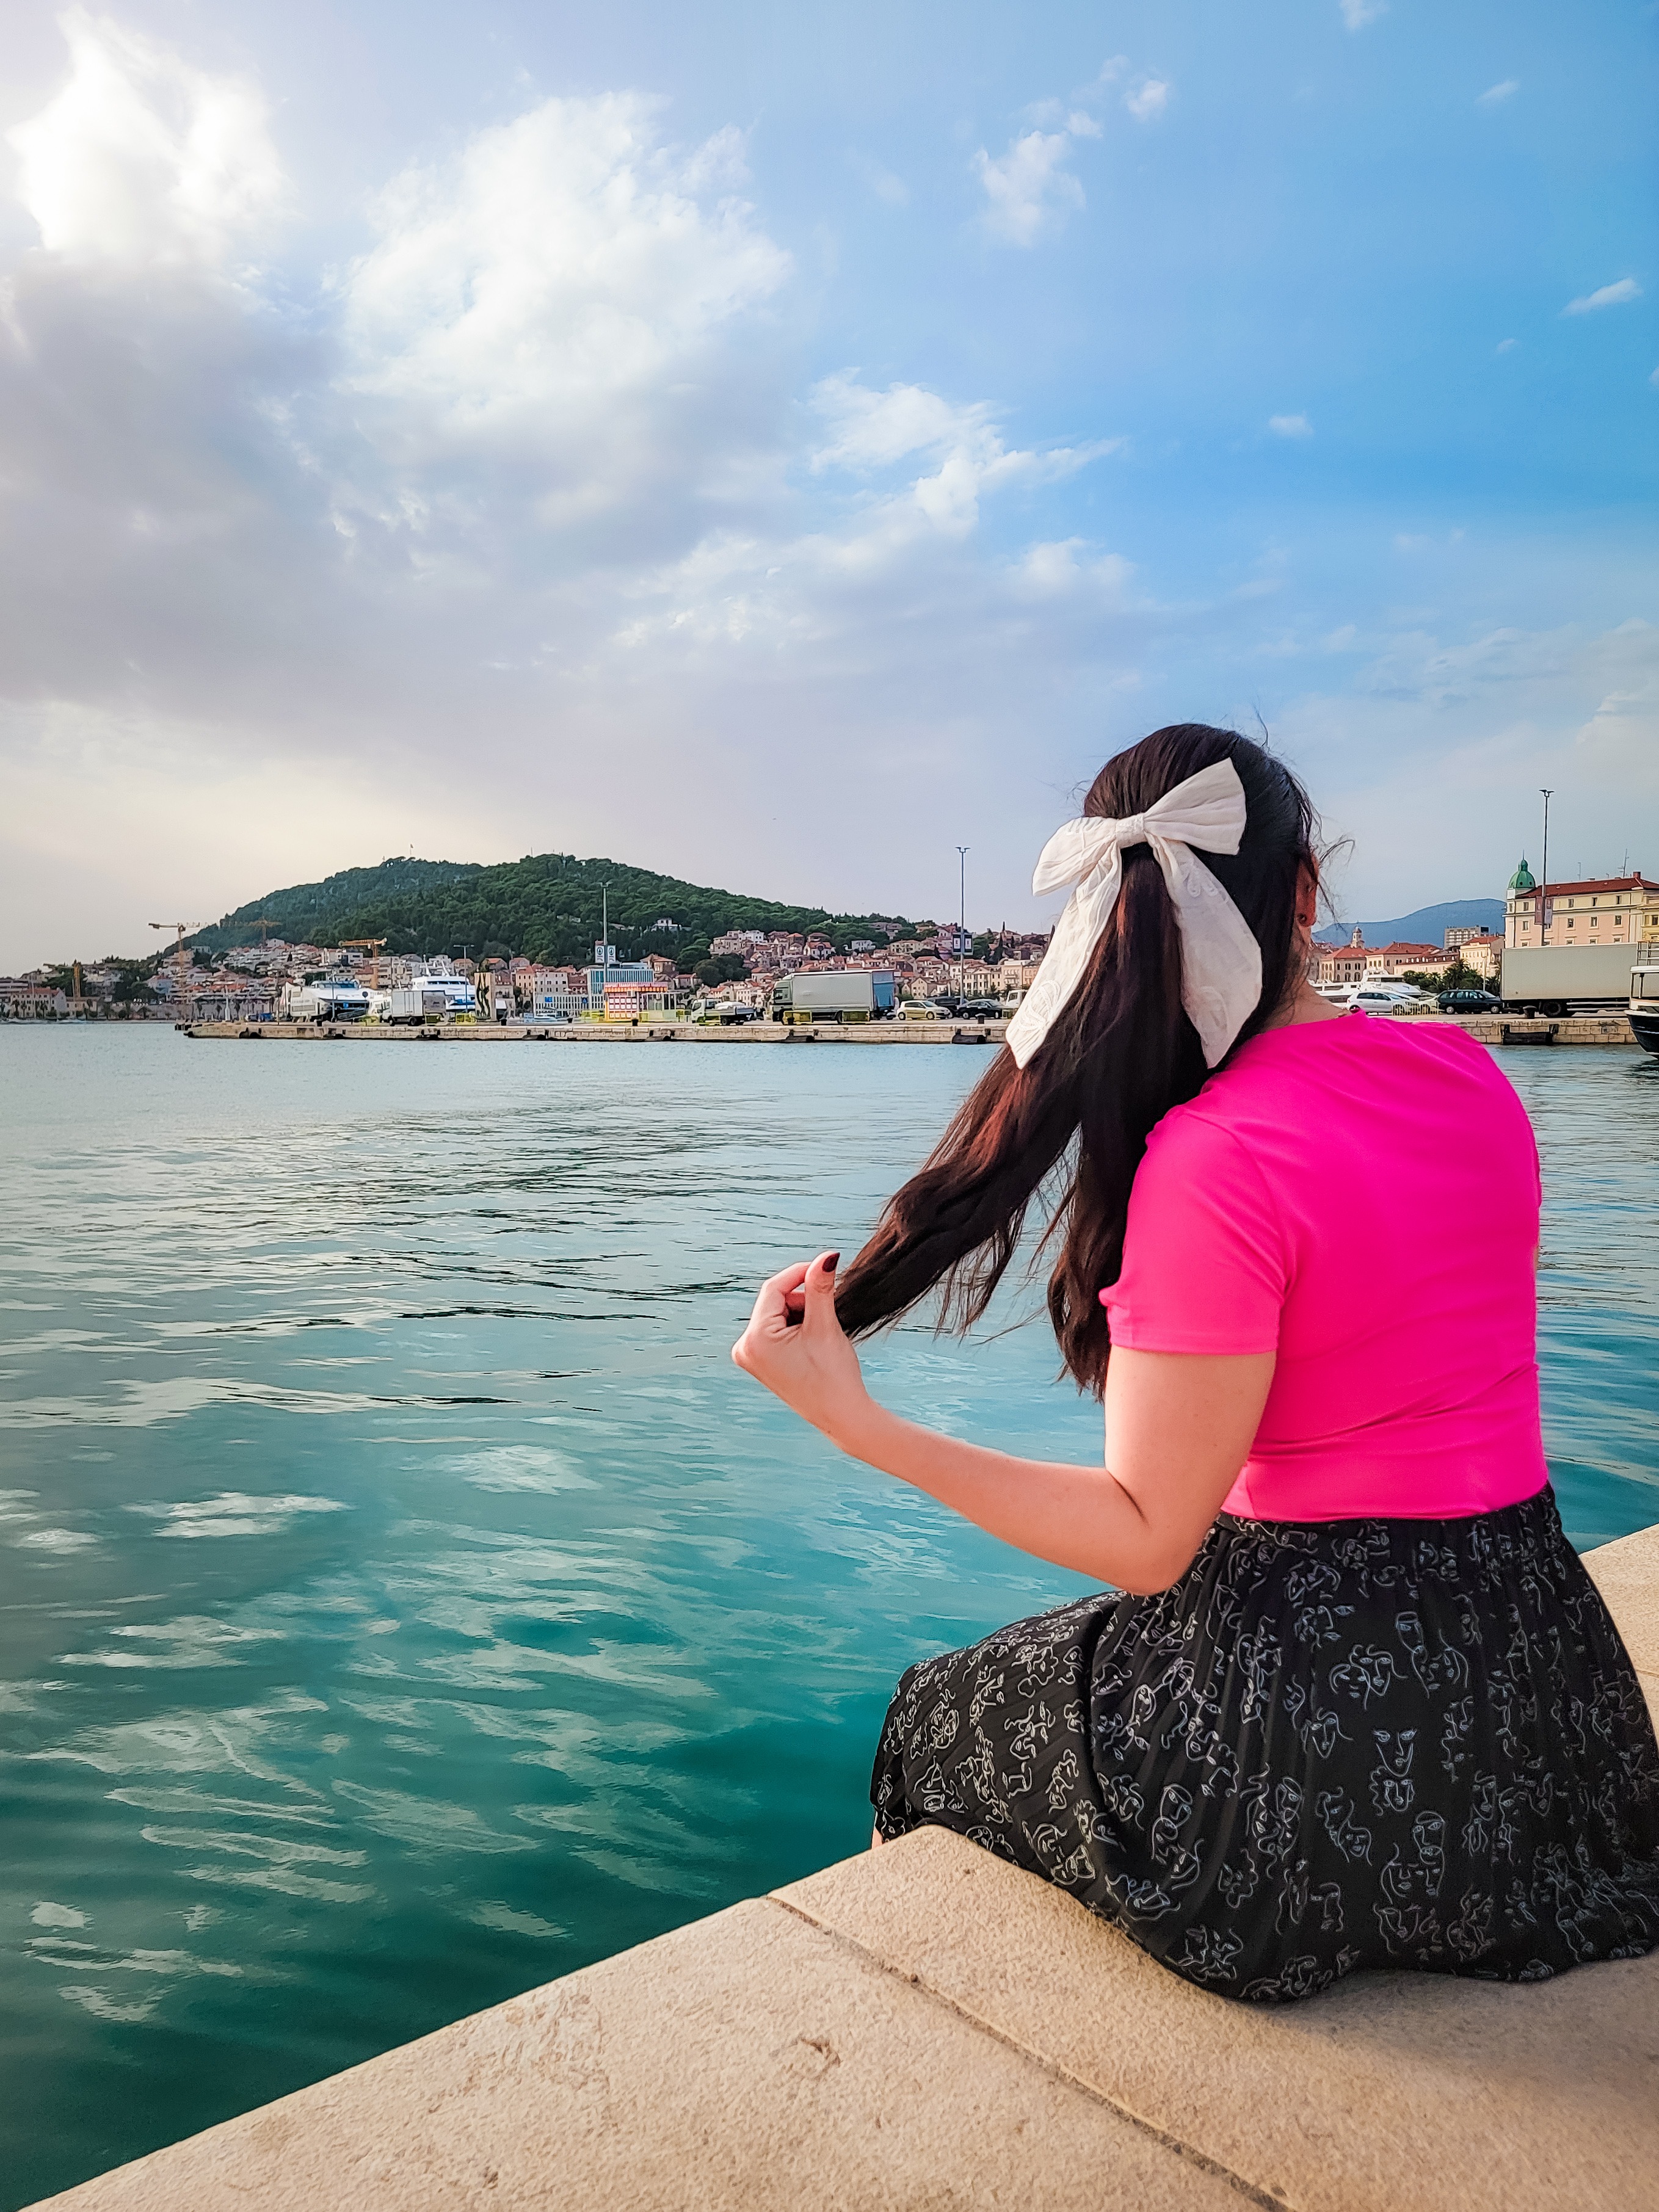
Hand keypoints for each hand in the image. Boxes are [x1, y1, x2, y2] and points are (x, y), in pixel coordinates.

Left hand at [732, 1251, 868, 1441]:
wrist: (841, 1414)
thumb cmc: (833, 1374)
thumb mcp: (825, 1325)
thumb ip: (820, 1287)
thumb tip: (826, 1256)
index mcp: (755, 1339)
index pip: (774, 1289)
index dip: (800, 1273)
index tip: (825, 1266)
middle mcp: (744, 1348)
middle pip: (775, 1302)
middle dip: (802, 1301)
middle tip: (825, 1317)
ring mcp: (750, 1357)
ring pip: (777, 1315)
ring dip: (800, 1314)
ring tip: (820, 1336)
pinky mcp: (760, 1363)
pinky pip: (775, 1331)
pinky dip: (795, 1328)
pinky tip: (811, 1345)